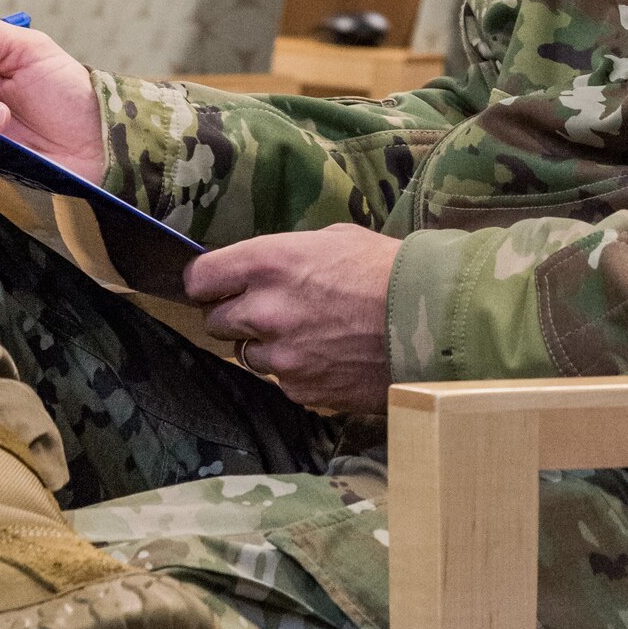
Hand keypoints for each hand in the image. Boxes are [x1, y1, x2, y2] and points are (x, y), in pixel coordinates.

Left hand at [184, 225, 401, 412]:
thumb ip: (287, 255)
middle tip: (269, 307)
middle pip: (214, 320)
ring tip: (308, 332)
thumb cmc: (385, 268)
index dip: (207, 281)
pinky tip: (327, 354)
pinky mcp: (299, 389)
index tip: (216, 283)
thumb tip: (263, 268)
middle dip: (235, 314)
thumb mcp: (333, 239)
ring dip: (266, 344)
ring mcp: (279, 356)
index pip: (199, 278)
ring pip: (246, 354)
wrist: (428, 320)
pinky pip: (280, 380)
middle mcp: (263, 310)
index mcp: (269, 262)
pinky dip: (295, 370)